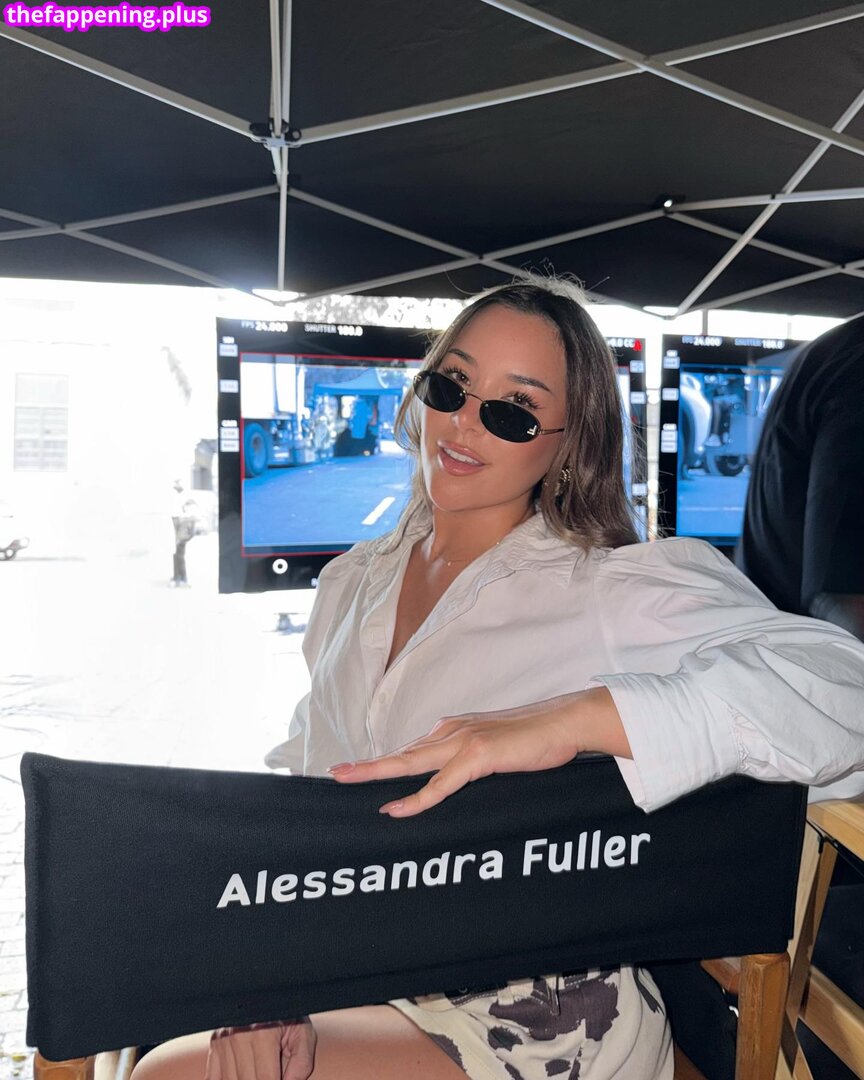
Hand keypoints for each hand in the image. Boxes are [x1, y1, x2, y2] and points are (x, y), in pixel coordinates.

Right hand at [205, 1018, 315, 1079]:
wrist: (269, 992)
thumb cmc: (289, 1014)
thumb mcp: (304, 1034)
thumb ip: (301, 1064)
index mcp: (264, 1033)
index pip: (266, 1079)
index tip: (280, 1079)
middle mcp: (239, 1036)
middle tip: (273, 1073)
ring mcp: (224, 1040)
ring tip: (258, 1069)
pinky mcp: (215, 1044)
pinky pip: (213, 1077)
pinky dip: (227, 1079)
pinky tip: (242, 1074)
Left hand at [329, 687, 629, 816]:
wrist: (566, 722)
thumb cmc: (536, 738)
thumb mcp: (497, 749)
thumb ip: (472, 760)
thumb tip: (456, 779)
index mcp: (454, 729)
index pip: (412, 749)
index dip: (386, 762)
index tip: (359, 770)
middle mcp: (452, 731)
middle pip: (401, 753)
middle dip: (367, 765)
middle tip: (335, 774)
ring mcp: (463, 742)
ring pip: (410, 763)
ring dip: (376, 773)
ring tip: (347, 781)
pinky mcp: (478, 756)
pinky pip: (440, 785)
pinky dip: (416, 800)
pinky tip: (395, 809)